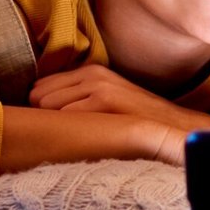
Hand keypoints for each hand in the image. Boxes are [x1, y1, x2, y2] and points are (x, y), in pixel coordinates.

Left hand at [30, 64, 209, 134]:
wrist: (172, 128)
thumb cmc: (134, 122)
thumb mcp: (105, 101)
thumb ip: (75, 100)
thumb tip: (38, 111)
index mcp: (89, 71)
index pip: (39, 86)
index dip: (42, 109)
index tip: (54, 125)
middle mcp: (91, 72)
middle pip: (37, 95)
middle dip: (43, 116)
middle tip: (63, 133)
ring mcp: (98, 84)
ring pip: (46, 105)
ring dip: (54, 124)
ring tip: (75, 137)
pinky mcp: (104, 99)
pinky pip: (63, 114)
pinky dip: (66, 129)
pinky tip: (83, 139)